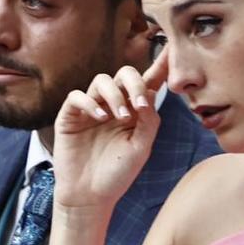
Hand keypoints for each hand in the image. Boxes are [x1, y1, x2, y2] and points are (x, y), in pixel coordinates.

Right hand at [51, 51, 168, 215]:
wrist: (90, 196)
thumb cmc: (118, 173)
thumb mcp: (141, 148)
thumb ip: (149, 120)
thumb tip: (150, 92)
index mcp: (134, 111)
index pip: (149, 82)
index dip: (160, 64)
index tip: (172, 48)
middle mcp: (113, 105)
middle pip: (124, 74)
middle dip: (134, 83)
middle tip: (139, 104)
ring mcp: (91, 109)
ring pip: (101, 81)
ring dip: (114, 95)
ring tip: (119, 117)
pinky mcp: (70, 116)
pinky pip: (77, 96)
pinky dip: (90, 103)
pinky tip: (100, 118)